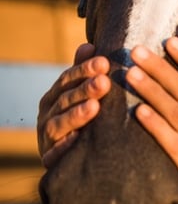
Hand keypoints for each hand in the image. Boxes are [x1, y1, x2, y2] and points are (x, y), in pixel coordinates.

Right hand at [37, 43, 110, 167]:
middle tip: (104, 82)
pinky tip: (77, 141)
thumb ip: (82, 73)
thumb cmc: (78, 119)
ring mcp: (47, 136)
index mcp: (55, 96)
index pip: (68, 79)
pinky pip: (55, 153)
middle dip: (85, 90)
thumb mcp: (78, 95)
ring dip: (76, 115)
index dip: (84, 70)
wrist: (66, 158)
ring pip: (59, 123)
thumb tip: (89, 45)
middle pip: (66, 99)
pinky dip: (64, 147)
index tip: (104, 62)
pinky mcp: (50, 158)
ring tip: (94, 107)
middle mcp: (48, 113)